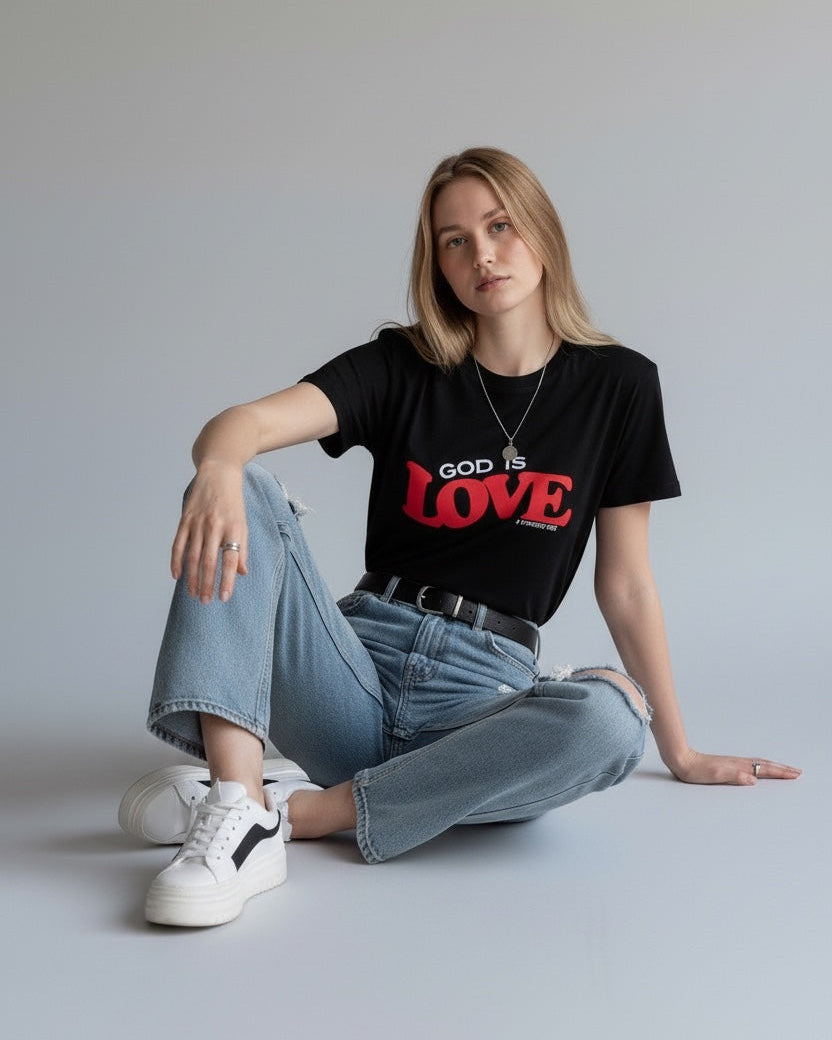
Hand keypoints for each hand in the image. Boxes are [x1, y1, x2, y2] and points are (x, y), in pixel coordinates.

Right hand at [170, 461, 247, 602]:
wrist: (219, 473)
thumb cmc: (234, 502)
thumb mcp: (243, 524)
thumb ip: (243, 548)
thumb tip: (241, 573)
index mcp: (234, 529)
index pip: (230, 560)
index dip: (227, 580)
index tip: (223, 598)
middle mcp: (215, 527)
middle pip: (209, 561)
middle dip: (206, 584)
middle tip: (205, 601)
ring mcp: (198, 523)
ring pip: (192, 556)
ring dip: (191, 577)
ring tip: (193, 593)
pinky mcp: (185, 519)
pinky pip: (178, 544)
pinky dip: (176, 561)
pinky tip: (177, 576)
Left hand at [668, 748, 801, 785]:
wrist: (682, 760)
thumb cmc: (696, 770)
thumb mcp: (715, 775)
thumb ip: (734, 776)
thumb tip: (753, 779)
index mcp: (738, 766)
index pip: (764, 769)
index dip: (780, 772)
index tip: (795, 774)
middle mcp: (738, 763)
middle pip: (765, 765)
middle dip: (782, 769)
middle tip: (797, 772)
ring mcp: (733, 763)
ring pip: (759, 764)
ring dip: (773, 767)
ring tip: (784, 770)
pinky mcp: (728, 764)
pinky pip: (751, 765)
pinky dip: (761, 767)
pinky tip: (759, 769)